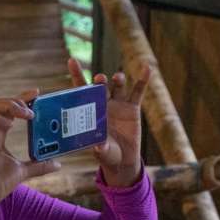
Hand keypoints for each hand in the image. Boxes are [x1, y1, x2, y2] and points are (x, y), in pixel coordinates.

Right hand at [0, 91, 60, 219]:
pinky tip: (9, 123)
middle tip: (32, 108)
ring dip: (8, 106)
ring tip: (24, 113)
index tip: (36, 92)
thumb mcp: (22, 172)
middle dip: (15, 100)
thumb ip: (38, 166)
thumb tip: (57, 163)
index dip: (21, 98)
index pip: (9, 110)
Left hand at [68, 58, 149, 186]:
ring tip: (117, 78)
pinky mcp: (132, 108)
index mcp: (89, 111)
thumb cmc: (106, 154)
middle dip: (99, 82)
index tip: (72, 60)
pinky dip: (143, 80)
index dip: (77, 74)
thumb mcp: (103, 152)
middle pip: (100, 87)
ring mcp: (118, 104)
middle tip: (99, 80)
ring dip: (117, 80)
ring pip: (118, 87)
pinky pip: (138, 91)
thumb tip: (98, 146)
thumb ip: (101, 148)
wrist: (122, 159)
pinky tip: (147, 68)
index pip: (81, 90)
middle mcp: (102, 103)